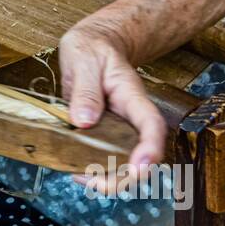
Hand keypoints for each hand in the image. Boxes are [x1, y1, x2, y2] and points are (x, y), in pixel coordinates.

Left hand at [59, 19, 166, 178]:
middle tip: (94, 181)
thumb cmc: (92, 48)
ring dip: (105, 177)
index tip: (140, 168)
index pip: (151, 124)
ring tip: (78, 175)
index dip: (150, 149)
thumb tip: (83, 121)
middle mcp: (129, 118)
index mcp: (132, 96)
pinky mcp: (101, 135)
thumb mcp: (85, 59)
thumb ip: (85, 89)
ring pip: (122, 162)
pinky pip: (102, 157)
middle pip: (140, 155)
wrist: (93, 44)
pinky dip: (91, 169)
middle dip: (122, 177)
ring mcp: (117, 129)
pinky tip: (74, 168)